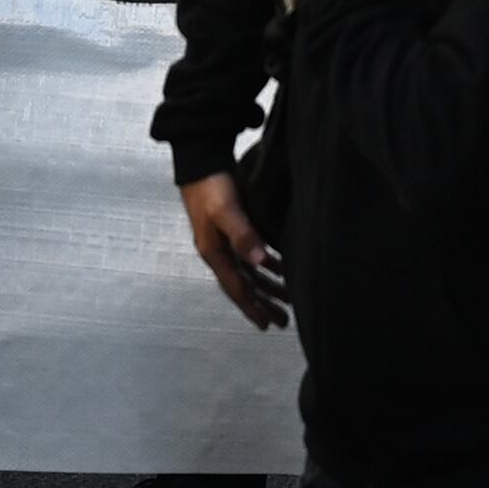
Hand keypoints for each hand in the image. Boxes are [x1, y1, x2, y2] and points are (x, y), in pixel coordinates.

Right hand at [178, 171, 287, 331]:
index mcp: (214, 254)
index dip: (252, 308)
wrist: (200, 162)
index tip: (267, 326)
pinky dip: (266, 266)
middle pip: (243, 286)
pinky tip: (280, 267)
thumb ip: (243, 235)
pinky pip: (250, 256)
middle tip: (284, 321)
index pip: (236, 288)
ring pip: (249, 273)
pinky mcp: (231, 229)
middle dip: (263, 304)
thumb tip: (261, 262)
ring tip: (288, 299)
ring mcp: (224, 242)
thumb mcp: (226, 212)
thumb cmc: (212, 187)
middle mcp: (219, 252)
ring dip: (267, 287)